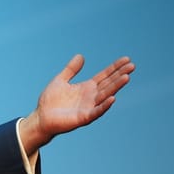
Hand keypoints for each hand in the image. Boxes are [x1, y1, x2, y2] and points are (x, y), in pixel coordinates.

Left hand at [20, 54, 134, 153]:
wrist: (41, 118)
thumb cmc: (50, 101)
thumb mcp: (60, 80)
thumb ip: (71, 69)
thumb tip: (80, 56)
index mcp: (87, 88)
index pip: (105, 76)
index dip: (115, 68)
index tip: (127, 59)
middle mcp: (91, 97)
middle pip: (109, 84)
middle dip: (120, 75)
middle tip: (132, 66)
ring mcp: (89, 107)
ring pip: (105, 95)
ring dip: (116, 87)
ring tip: (126, 78)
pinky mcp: (83, 118)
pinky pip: (96, 111)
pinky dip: (104, 106)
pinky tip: (113, 98)